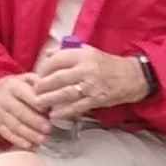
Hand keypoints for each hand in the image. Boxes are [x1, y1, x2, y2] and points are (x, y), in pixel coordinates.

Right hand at [0, 69, 56, 148]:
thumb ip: (38, 83)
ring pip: (14, 125)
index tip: (48, 110)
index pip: (25, 94)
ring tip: (42, 138)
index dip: (37, 103)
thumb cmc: (14, 87)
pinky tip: (29, 145)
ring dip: (29, 134)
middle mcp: (4, 99)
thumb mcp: (25, 78)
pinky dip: (18, 141)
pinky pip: (7, 134)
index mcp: (13, 86)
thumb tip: (51, 90)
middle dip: (35, 121)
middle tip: (48, 128)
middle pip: (20, 111)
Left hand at [28, 44, 147, 120]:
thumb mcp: (89, 51)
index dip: (44, 68)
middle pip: (59, 78)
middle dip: (43, 86)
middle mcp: (86, 69)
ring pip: (65, 93)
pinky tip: (54, 114)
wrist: (131, 77)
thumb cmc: (107, 64)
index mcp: (83, 55)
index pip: (58, 60)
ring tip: (38, 104)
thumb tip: (47, 54)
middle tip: (34, 92)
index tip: (37, 75)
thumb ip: (67, 51)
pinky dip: (64, 111)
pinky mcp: (96, 100)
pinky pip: (77, 107)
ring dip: (50, 100)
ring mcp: (91, 86)